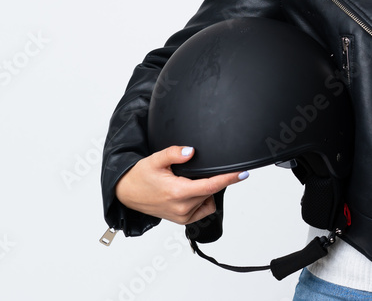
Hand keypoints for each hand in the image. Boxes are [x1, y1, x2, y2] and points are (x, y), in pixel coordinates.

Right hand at [115, 145, 247, 224]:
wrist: (127, 194)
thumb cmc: (140, 177)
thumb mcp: (155, 160)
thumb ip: (173, 153)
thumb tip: (190, 151)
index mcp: (177, 192)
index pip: (210, 186)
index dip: (229, 178)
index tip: (243, 173)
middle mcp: (182, 207)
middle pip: (210, 191)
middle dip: (211, 179)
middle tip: (194, 170)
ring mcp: (182, 216)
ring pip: (208, 200)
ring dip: (205, 190)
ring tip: (188, 182)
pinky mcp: (182, 221)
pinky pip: (203, 209)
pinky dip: (202, 200)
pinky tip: (190, 192)